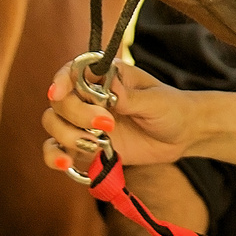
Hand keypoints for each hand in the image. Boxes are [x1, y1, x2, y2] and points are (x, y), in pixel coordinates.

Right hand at [41, 57, 193, 173]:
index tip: (58, 93)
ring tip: (96, 145)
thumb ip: (130, 97)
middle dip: (76, 114)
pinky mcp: (84, 146)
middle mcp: (88, 97)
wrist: (182, 135)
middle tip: (107, 125)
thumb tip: (108, 89)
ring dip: (67, 136)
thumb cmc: (171, 108)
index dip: (61, 81)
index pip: (73, 72)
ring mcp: (84, 123)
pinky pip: (58, 150)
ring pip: (54, 124)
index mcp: (105, 77)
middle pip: (60, 101)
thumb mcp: (155, 102)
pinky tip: (66, 163)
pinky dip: (55, 157)